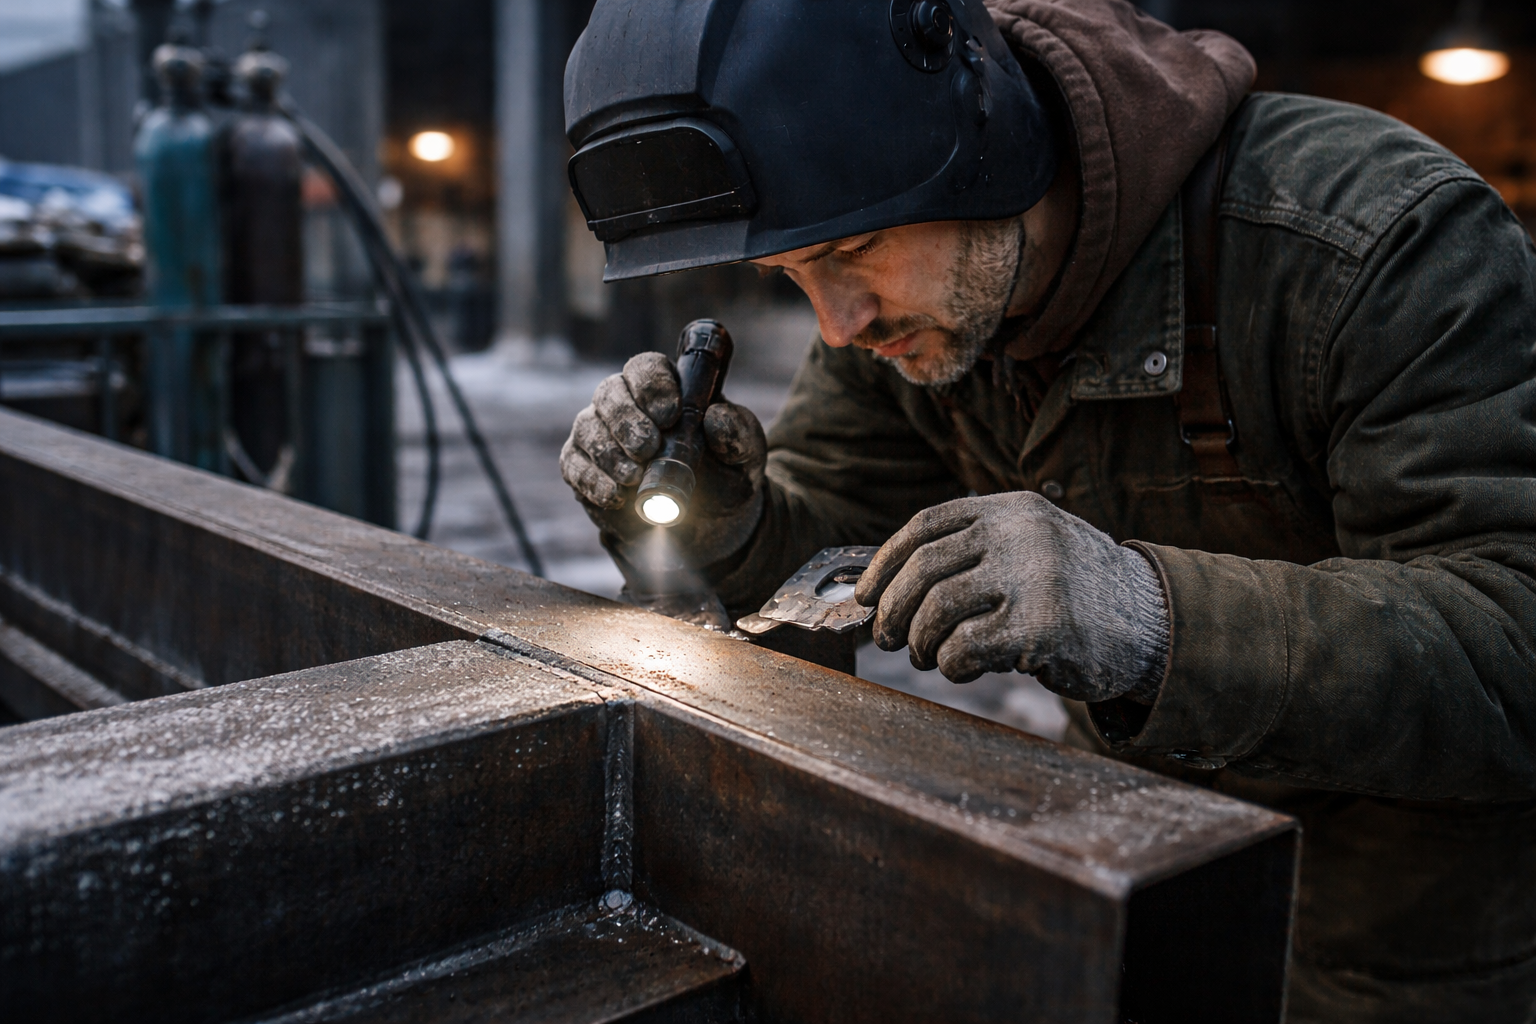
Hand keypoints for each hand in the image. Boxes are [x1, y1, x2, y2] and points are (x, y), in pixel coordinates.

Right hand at [561, 351, 766, 566]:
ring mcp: (600, 434)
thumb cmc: (725, 474)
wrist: (705, 523)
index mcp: (665, 389)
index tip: (670, 413)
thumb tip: (716, 417)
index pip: (646, 368)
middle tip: (648, 448)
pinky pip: (574, 465)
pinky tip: (616, 495)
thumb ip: (739, 434)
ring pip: (588, 427)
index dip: (652, 385)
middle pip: (609, 392)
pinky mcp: (583, 467)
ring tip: (634, 477)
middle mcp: (626, 404)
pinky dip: (593, 480)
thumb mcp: (746, 456)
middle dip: (626, 419)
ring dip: (609, 453)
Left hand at [855, 492, 1169, 701]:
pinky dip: (952, 664)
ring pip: (937, 609)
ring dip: (920, 642)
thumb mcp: (1031, 546)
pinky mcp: (1041, 626)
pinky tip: (964, 668)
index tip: (864, 595)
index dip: (884, 563)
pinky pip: (965, 648)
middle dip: (893, 610)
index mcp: (1010, 509)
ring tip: (928, 656)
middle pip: (924, 569)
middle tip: (887, 638)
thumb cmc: (1077, 592)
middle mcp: (1020, 534)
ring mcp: (1032, 577)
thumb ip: (975, 551)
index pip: (925, 526)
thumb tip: (889, 585)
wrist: (1152, 622)